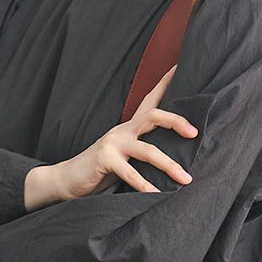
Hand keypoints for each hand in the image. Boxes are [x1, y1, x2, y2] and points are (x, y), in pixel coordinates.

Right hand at [47, 63, 198, 201]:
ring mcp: (112, 143)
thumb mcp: (125, 156)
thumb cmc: (100, 170)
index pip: (150, 100)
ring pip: (148, 150)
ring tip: (185, 179)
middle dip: (176, 121)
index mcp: (129, 128)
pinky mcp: (104, 159)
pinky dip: (145, 185)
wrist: (66, 180)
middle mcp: (122, 130)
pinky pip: (130, 172)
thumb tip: (178, 157)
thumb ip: (144, 152)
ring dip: (169, 165)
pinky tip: (157, 195)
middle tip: (195, 133)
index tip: (180, 66)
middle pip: (153, 115)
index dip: (165, 83)